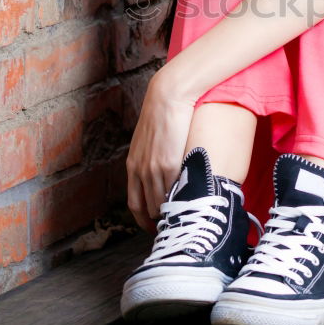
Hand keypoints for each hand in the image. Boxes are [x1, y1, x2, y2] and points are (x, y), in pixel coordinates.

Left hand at [125, 72, 197, 232]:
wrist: (168, 97)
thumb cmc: (163, 115)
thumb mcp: (150, 140)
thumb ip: (151, 157)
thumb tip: (162, 170)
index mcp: (133, 165)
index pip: (134, 203)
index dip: (144, 219)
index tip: (155, 226)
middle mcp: (140, 171)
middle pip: (145, 207)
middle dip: (157, 221)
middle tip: (171, 227)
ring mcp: (153, 169)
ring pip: (160, 203)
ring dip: (170, 212)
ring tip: (184, 217)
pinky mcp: (168, 163)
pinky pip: (172, 190)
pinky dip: (180, 200)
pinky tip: (190, 202)